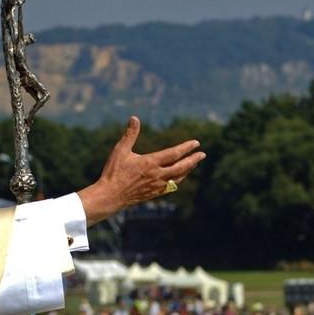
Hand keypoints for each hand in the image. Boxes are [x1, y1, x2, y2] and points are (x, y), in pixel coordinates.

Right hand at [77, 116, 204, 225]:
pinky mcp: (154, 194)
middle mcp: (157, 175)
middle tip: (203, 154)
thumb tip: (134, 118)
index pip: (174, 154)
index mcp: (150, 163)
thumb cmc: (114, 172)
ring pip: (178, 177)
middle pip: (181, 167)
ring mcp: (157, 186)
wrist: (110, 196)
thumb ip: (130, 134)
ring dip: (188, 169)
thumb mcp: (120, 150)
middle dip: (193, 160)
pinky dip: (179, 179)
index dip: (186, 148)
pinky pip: (171, 186)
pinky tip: (180, 177)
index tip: (196, 143)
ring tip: (194, 163)